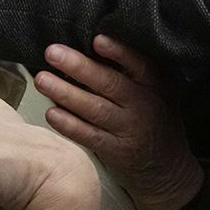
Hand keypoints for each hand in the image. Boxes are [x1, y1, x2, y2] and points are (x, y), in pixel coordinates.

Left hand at [36, 36, 202, 209]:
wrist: (168, 170)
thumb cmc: (155, 120)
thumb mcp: (158, 93)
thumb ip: (133, 72)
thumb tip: (91, 43)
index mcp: (156, 85)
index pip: (139, 64)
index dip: (118, 52)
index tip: (96, 39)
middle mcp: (145, 106)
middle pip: (110, 84)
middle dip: (79, 67)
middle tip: (52, 52)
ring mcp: (130, 130)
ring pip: (95, 109)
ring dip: (66, 93)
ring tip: (42, 80)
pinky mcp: (116, 151)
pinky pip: (89, 135)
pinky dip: (69, 124)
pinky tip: (51, 113)